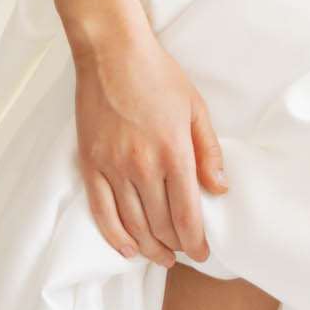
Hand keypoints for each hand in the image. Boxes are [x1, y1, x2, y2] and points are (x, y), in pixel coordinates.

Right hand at [73, 27, 227, 267]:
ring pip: (132, 224)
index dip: (196, 241)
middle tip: (184, 254)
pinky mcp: (91, 164)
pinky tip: (127, 249)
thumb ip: (209, 151)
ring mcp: (113, 167)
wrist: (113, 54)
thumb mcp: (195, 107)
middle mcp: (143, 166)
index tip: (203, 253)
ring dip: (148, 247)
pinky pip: (102, 212)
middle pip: (160, 224)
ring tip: (161, 256)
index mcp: (173, 151)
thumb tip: (218, 189)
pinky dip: (115, 236)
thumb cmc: (159, 76)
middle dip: (176, 246)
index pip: (187, 214)